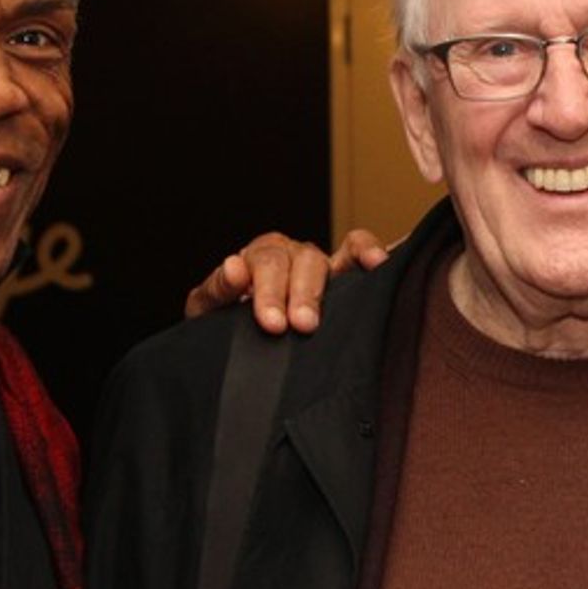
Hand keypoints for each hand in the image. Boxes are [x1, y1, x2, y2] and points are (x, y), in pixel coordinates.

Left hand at [185, 229, 388, 333]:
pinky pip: (356, 251)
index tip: (271, 322)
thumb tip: (234, 267)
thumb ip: (217, 289)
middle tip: (300, 324)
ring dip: (328, 286)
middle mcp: (288, 254)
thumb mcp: (208, 308)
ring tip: (331, 311)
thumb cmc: (225, 319)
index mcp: (255, 257)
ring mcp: (316, 263)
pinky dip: (368, 250)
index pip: (264, 264)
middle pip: (299, 262)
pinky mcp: (342, 275)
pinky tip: (378, 262)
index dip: (269, 293)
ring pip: (325, 260)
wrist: (237, 338)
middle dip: (301, 294)